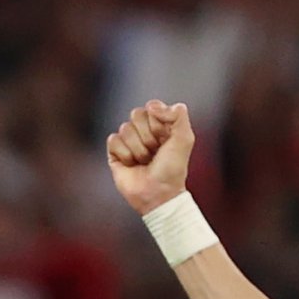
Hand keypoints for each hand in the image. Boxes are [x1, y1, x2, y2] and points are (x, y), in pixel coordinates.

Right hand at [104, 98, 195, 213]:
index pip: (151, 107)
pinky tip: (131, 164)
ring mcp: (128, 141)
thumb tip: (152, 106)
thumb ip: (177, 115)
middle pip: (136, 114)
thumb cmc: (172, 168)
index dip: (157, 122)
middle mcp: (143, 130)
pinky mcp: (114, 152)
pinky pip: (113, 140)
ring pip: (125, 128)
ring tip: (145, 161)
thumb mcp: (184, 138)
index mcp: (161, 123)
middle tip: (155, 151)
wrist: (157, 192)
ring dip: (138, 148)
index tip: (165, 138)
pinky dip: (125, 154)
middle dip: (148, 135)